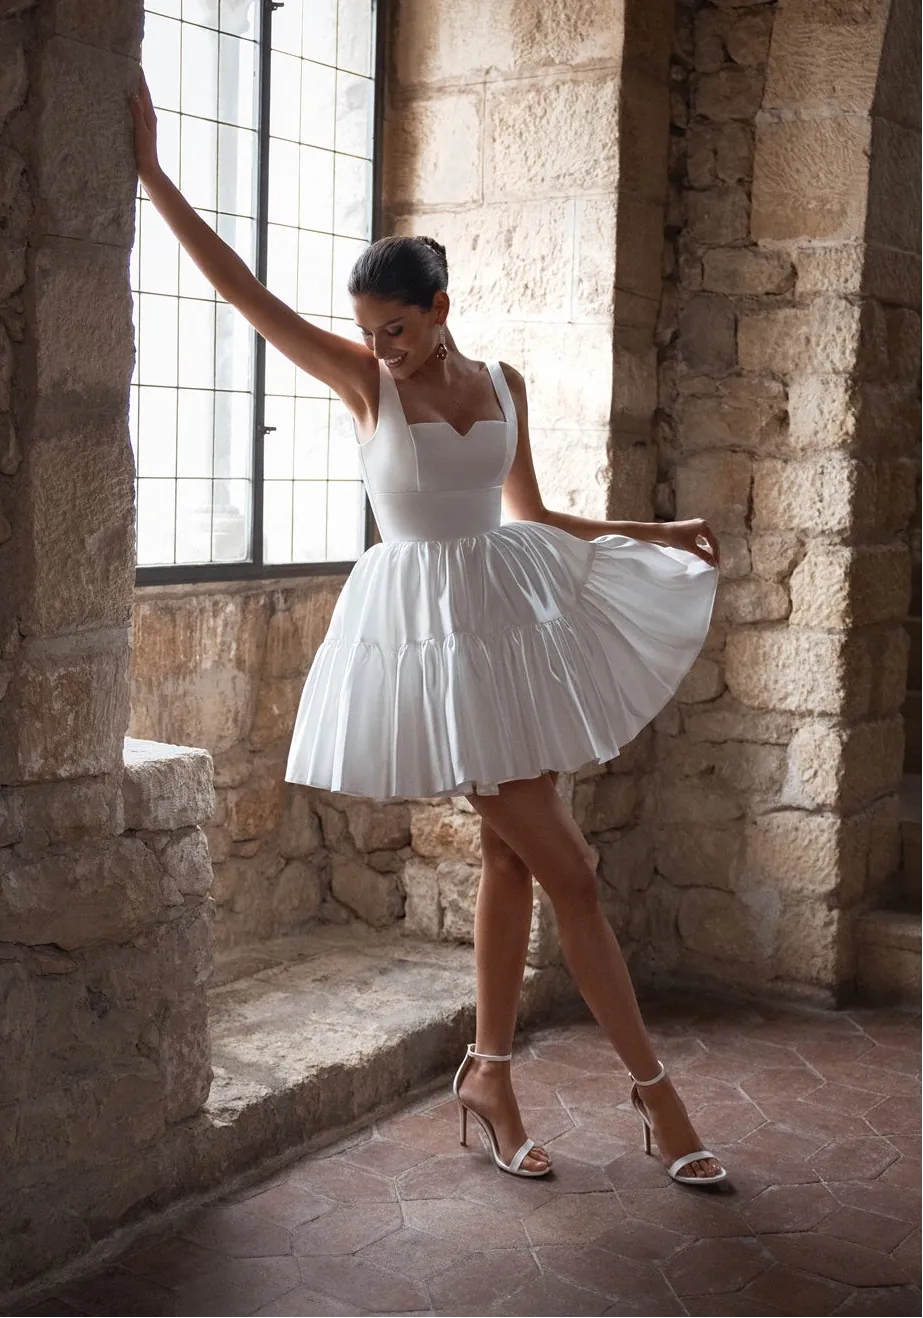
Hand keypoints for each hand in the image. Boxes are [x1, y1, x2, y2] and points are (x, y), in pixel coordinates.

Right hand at [129, 69, 159, 184]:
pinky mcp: (139, 130)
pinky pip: (134, 111)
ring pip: (138, 102)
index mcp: (149, 116)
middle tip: (129, 65)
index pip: (144, 92)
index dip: (140, 77)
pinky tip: (123, 101)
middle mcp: (148, 117)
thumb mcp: (141, 132)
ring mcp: (144, 123)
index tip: (136, 63)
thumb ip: (137, 114)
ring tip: (124, 78)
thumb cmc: (144, 153)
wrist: (148, 171)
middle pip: (142, 94)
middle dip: (136, 80)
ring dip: (133, 90)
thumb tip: (133, 94)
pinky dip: (129, 102)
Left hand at [661, 518, 719, 567]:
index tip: (716, 565)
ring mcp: (697, 525)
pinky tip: (704, 553)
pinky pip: (702, 538)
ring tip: (711, 560)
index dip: (715, 555)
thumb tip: (713, 563)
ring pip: (707, 540)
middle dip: (714, 552)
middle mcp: (702, 523)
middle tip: (715, 564)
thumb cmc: (675, 538)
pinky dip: (704, 546)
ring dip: (709, 550)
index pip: (714, 542)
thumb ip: (703, 555)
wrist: (661, 532)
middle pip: (712, 540)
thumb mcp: (690, 548)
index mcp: (704, 525)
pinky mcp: (692, 528)